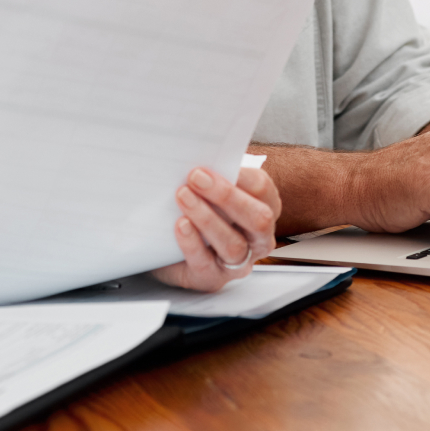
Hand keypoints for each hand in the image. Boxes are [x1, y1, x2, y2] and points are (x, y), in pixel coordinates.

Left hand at [152, 166, 280, 291]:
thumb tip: (201, 152)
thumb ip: (212, 174)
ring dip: (207, 218)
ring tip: (183, 197)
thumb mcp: (207, 188)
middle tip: (196, 178)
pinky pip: (206, 264)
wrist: (167, 247)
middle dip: (227, 196)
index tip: (213, 163)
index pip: (262, 189)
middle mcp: (257, 238)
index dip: (240, 175)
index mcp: (262, 207)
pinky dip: (192, 243)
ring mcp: (237, 262)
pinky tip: (180, 225)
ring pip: (233, 244)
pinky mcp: (212, 278)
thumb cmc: (196, 209)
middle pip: (257, 219)